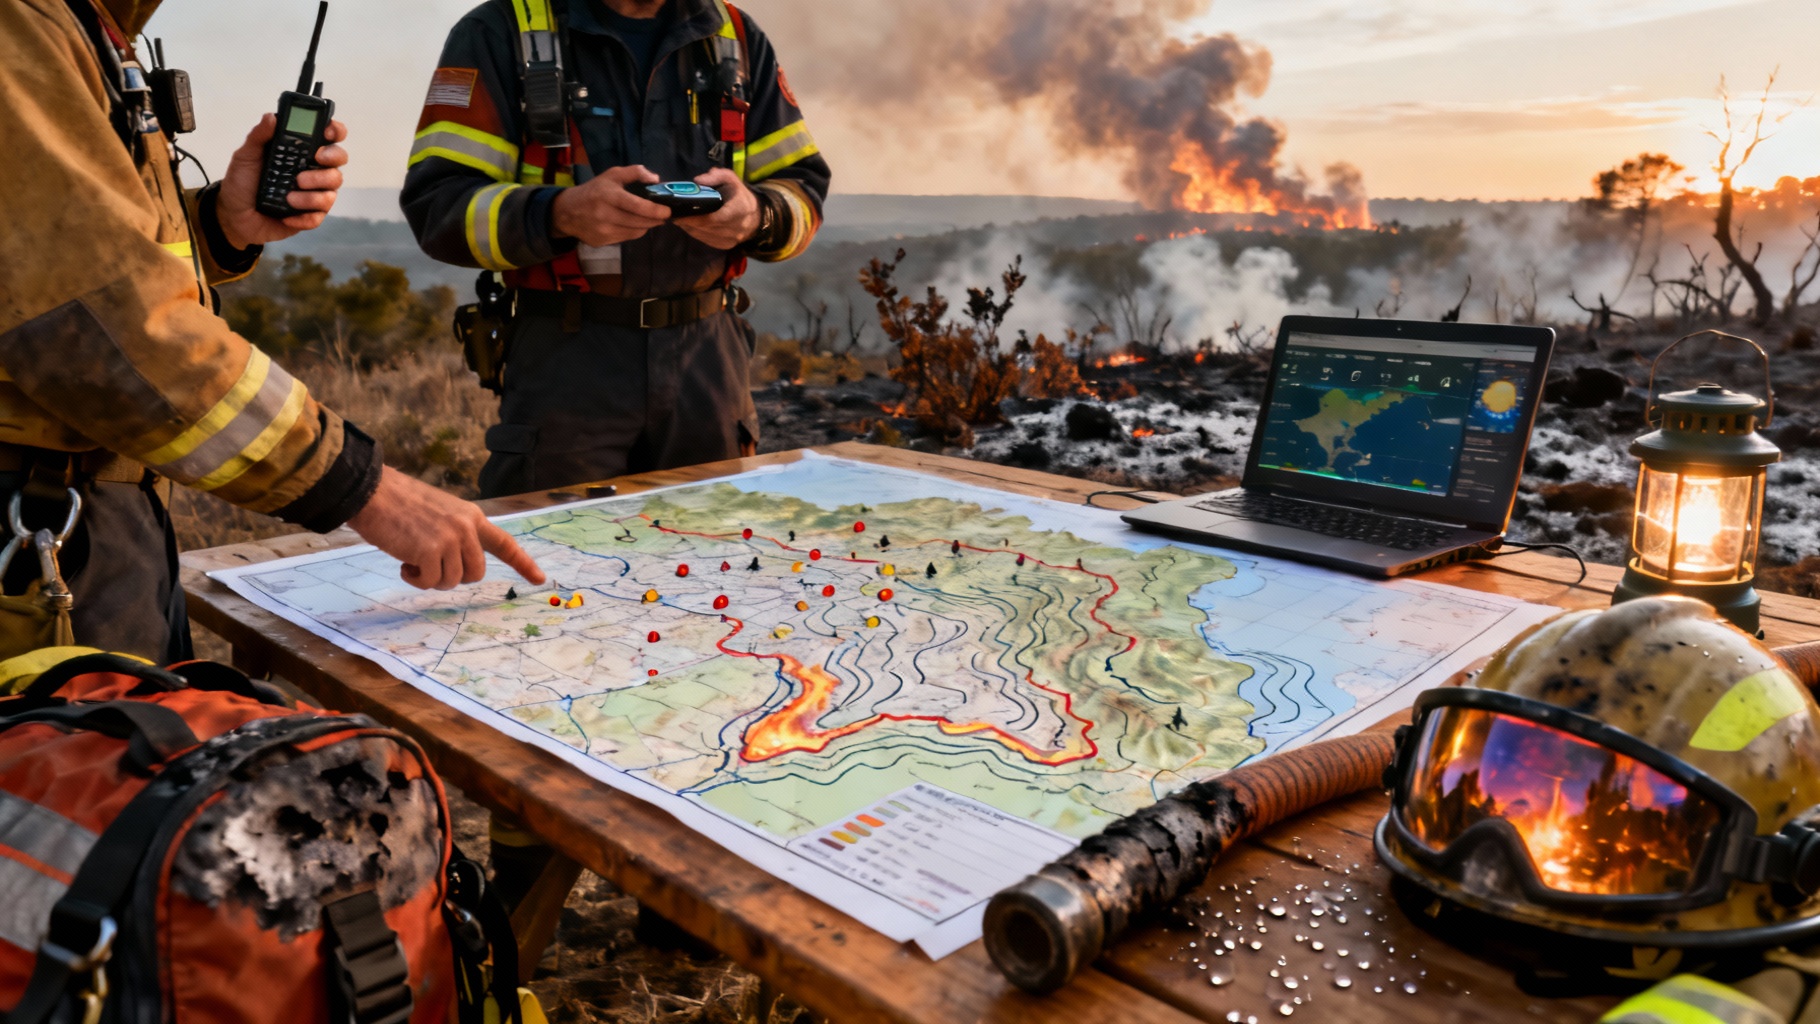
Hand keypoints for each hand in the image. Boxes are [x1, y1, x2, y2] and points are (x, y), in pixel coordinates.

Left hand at [217, 114, 348, 249]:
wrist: (235, 217)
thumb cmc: (242, 184)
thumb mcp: (245, 156)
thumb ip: (258, 136)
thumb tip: (271, 117)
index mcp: (300, 151)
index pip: (327, 136)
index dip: (335, 130)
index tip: (327, 131)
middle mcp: (312, 170)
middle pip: (339, 159)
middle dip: (331, 158)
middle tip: (315, 159)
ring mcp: (314, 193)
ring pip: (332, 189)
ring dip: (313, 194)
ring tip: (289, 197)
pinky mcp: (311, 215)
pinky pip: (320, 215)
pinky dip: (305, 215)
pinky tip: (287, 215)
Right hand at [347, 467, 545, 589]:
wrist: (372, 491)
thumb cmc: (399, 503)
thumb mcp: (440, 512)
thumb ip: (457, 534)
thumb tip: (460, 565)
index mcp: (472, 517)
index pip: (504, 543)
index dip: (523, 563)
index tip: (540, 578)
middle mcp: (467, 528)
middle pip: (475, 574)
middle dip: (453, 577)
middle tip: (429, 566)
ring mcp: (451, 539)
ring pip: (453, 581)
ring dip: (431, 578)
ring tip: (413, 560)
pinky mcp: (431, 551)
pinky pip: (430, 582)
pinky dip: (416, 580)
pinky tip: (403, 565)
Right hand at [551, 165, 671, 246]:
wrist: (567, 211)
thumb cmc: (594, 190)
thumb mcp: (612, 175)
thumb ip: (635, 173)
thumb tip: (656, 179)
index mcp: (609, 196)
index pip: (637, 206)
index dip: (655, 210)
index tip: (667, 211)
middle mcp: (605, 215)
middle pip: (639, 222)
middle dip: (655, 219)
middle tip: (663, 215)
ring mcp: (603, 230)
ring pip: (635, 232)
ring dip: (646, 226)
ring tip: (650, 219)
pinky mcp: (602, 241)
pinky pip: (627, 238)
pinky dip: (634, 231)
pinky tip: (633, 224)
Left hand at [675, 168, 760, 250]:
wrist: (755, 218)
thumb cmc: (739, 196)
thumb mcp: (731, 180)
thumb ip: (716, 176)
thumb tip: (697, 181)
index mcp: (739, 210)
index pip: (715, 218)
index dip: (696, 218)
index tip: (681, 213)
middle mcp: (736, 228)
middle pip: (706, 228)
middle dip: (688, 222)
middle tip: (675, 214)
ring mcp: (730, 239)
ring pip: (704, 235)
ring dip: (689, 228)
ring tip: (679, 218)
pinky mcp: (725, 246)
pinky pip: (706, 240)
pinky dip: (696, 233)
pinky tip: (690, 225)